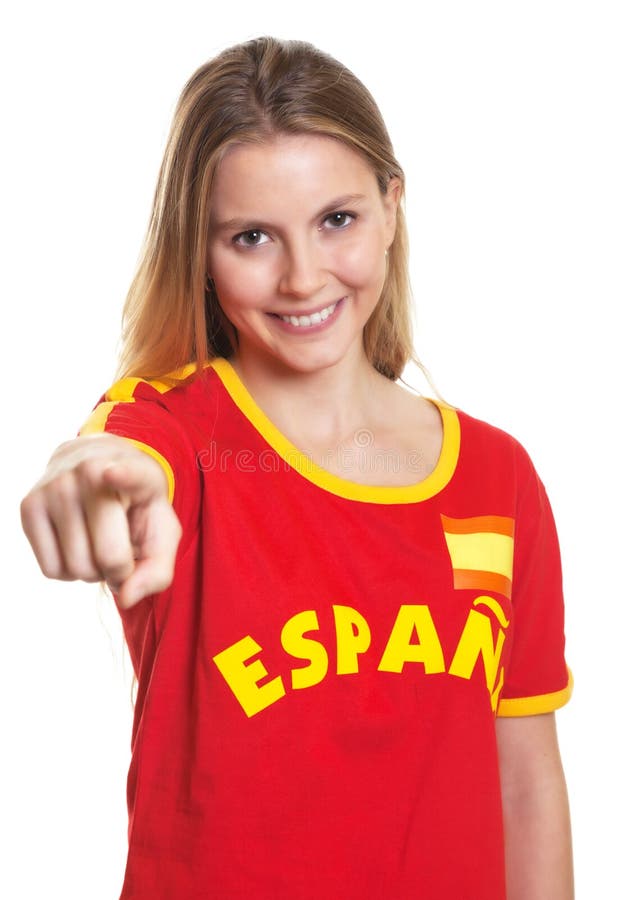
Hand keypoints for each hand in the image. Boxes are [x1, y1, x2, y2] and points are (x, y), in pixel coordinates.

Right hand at [20, 433, 181, 608]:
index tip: (112, 473)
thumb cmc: (136, 507)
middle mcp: (89, 472)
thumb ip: (158, 570)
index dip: (123, 476)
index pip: (129, 474)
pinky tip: (77, 544)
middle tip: (122, 549)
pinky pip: (51, 570)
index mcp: (136, 471)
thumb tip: (125, 597)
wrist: (97, 465)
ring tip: (99, 542)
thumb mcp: (162, 532)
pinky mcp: (29, 506)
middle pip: (108, 557)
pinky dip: (69, 571)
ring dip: (94, 572)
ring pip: (77, 568)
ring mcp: (55, 488)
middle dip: (120, 570)